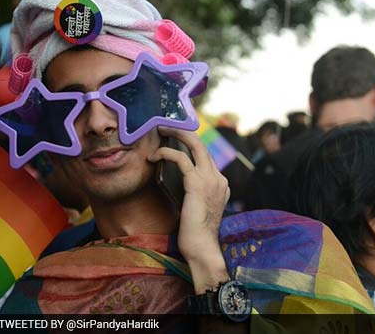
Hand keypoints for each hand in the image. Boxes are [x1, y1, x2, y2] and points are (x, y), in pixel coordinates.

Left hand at [148, 126, 229, 292]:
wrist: (202, 249)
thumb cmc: (194, 233)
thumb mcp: (194, 207)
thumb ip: (190, 192)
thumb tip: (175, 181)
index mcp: (220, 183)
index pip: (204, 154)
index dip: (187, 143)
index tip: (171, 139)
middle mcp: (219, 178)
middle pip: (201, 143)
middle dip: (181, 130)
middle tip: (164, 126)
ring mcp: (211, 180)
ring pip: (194, 144)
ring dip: (174, 134)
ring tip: (158, 132)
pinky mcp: (197, 184)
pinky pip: (180, 159)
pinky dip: (165, 153)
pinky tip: (153, 157)